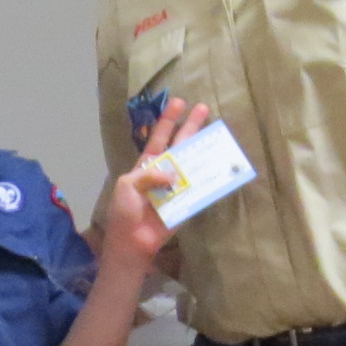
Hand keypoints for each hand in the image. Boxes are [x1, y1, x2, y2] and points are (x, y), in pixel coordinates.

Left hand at [101, 99, 212, 264]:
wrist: (132, 243)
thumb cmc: (124, 212)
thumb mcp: (127, 186)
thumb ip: (149, 175)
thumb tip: (174, 174)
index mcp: (146, 166)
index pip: (159, 138)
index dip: (168, 120)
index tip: (178, 102)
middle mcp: (163, 173)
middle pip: (180, 146)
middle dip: (191, 127)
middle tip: (204, 108)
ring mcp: (176, 188)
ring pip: (192, 164)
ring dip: (203, 151)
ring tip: (216, 135)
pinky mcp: (186, 203)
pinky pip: (199, 189)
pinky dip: (210, 179)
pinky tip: (221, 166)